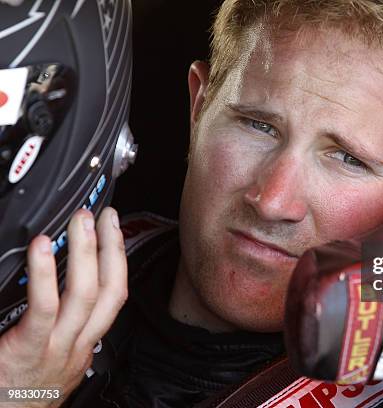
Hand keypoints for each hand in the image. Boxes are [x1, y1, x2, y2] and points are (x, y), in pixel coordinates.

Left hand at [0, 207, 127, 406]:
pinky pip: (44, 308)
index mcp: (85, 344)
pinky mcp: (28, 349)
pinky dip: (45, 275)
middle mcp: (79, 345)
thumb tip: (58, 297)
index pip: (115, 296)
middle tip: (104, 216)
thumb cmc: (20, 394)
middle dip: (111, 248)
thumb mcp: (52, 362)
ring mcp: (57, 348)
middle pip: (110, 290)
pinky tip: (41, 248)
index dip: (118, 259)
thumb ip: (61, 331)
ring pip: (85, 295)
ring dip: (87, 252)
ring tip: (81, 222)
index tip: (113, 230)